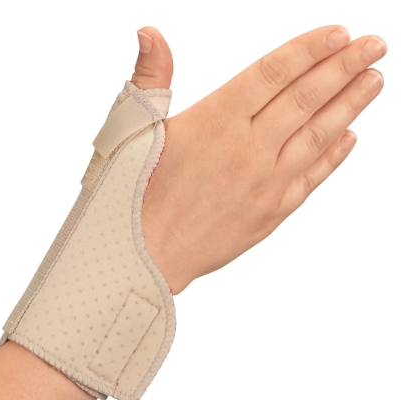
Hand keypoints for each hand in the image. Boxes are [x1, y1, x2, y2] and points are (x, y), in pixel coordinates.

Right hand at [132, 25, 386, 293]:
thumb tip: (150, 33)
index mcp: (215, 121)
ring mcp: (265, 184)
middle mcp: (248, 149)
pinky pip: (311, 178)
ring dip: (350, 106)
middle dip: (345, 67)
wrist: (145, 256)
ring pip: (317, 136)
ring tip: (374, 81)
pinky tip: (349, 138)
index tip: (340, 34)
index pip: (274, 73)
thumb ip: (151, 78)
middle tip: (375, 46)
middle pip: (306, 99)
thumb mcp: (133, 129)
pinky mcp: (271, 213)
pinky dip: (333, 156)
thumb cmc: (133, 195)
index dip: (310, 50)